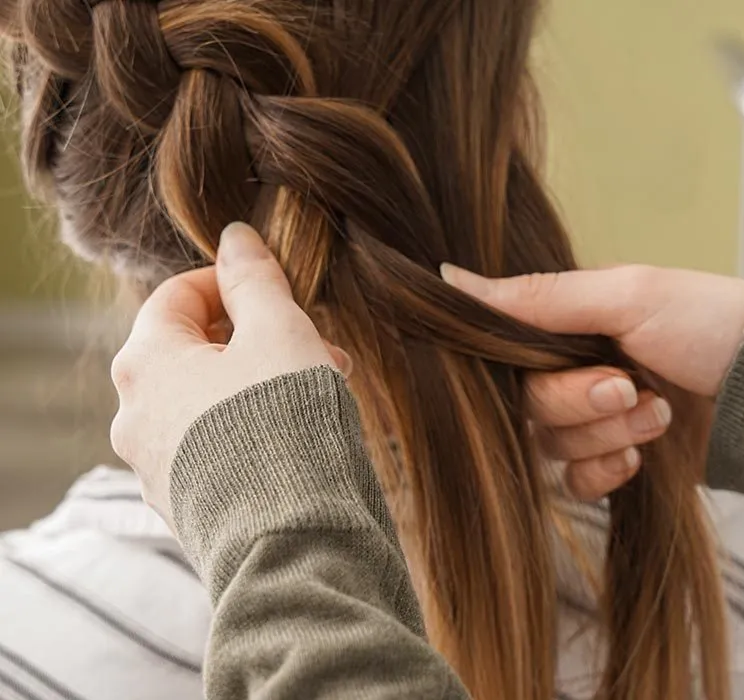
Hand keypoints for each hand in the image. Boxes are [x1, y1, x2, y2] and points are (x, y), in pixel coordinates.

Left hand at [109, 222, 350, 525]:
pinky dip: (252, 427)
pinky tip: (301, 435)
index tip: (276, 288)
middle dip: (258, 338)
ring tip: (322, 390)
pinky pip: (215, 446)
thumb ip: (255, 280)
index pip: (176, 296)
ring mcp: (156, 465)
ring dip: (262, 383)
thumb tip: (236, 237)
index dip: (229, 281)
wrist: (291, 537)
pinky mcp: (185, 504)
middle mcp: (136, 414)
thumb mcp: (280, 331)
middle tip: (315, 344)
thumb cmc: (283, 423)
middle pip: (194, 351)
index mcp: (147, 362)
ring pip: (208, 401)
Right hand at [444, 264, 743, 499]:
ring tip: (658, 412)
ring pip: (550, 446)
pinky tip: (643, 455)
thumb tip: (448, 279)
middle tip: (628, 386)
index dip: (518, 366)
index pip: (504, 349)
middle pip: (526, 404)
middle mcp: (572, 367)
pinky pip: (575, 483)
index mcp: (569, 321)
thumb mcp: (626, 295)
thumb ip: (537, 298)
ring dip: (604, 434)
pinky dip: (606, 473)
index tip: (558, 361)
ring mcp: (593, 418)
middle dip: (577, 401)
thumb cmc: (710, 322)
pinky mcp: (615, 461)